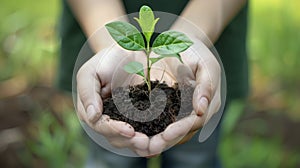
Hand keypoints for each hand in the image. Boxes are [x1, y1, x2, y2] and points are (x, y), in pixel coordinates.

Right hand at [76, 46, 149, 155]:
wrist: (128, 52)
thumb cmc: (106, 61)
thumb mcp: (90, 72)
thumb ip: (88, 93)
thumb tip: (93, 115)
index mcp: (93, 112)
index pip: (101, 126)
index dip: (114, 129)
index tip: (128, 130)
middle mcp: (109, 120)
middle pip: (116, 137)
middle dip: (130, 141)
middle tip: (144, 142)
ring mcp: (126, 120)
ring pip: (131, 139)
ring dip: (142, 144)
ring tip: (153, 144)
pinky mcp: (142, 118)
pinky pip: (147, 131)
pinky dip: (153, 138)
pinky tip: (161, 141)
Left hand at [148, 38, 221, 154]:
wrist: (183, 44)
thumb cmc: (196, 52)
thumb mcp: (206, 65)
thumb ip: (206, 86)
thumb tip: (202, 110)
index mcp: (207, 104)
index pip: (195, 122)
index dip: (181, 130)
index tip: (166, 135)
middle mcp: (195, 112)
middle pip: (181, 133)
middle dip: (165, 141)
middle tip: (149, 147)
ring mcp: (181, 112)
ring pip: (169, 131)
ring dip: (156, 139)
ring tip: (140, 146)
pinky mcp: (167, 108)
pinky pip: (159, 122)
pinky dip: (149, 129)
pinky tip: (136, 133)